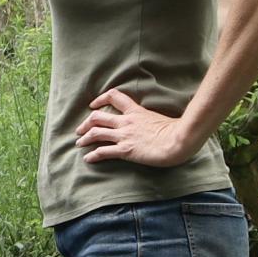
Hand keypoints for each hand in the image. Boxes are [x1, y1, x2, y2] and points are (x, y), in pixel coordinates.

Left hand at [78, 89, 198, 167]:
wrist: (178, 140)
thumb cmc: (175, 131)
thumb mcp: (159, 119)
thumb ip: (150, 120)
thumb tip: (150, 125)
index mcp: (136, 112)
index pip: (114, 97)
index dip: (101, 99)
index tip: (93, 105)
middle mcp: (126, 122)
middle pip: (98, 117)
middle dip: (86, 123)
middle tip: (80, 130)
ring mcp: (124, 136)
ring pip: (96, 133)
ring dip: (84, 138)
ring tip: (79, 143)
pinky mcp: (125, 151)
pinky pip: (103, 152)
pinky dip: (93, 155)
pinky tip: (88, 159)